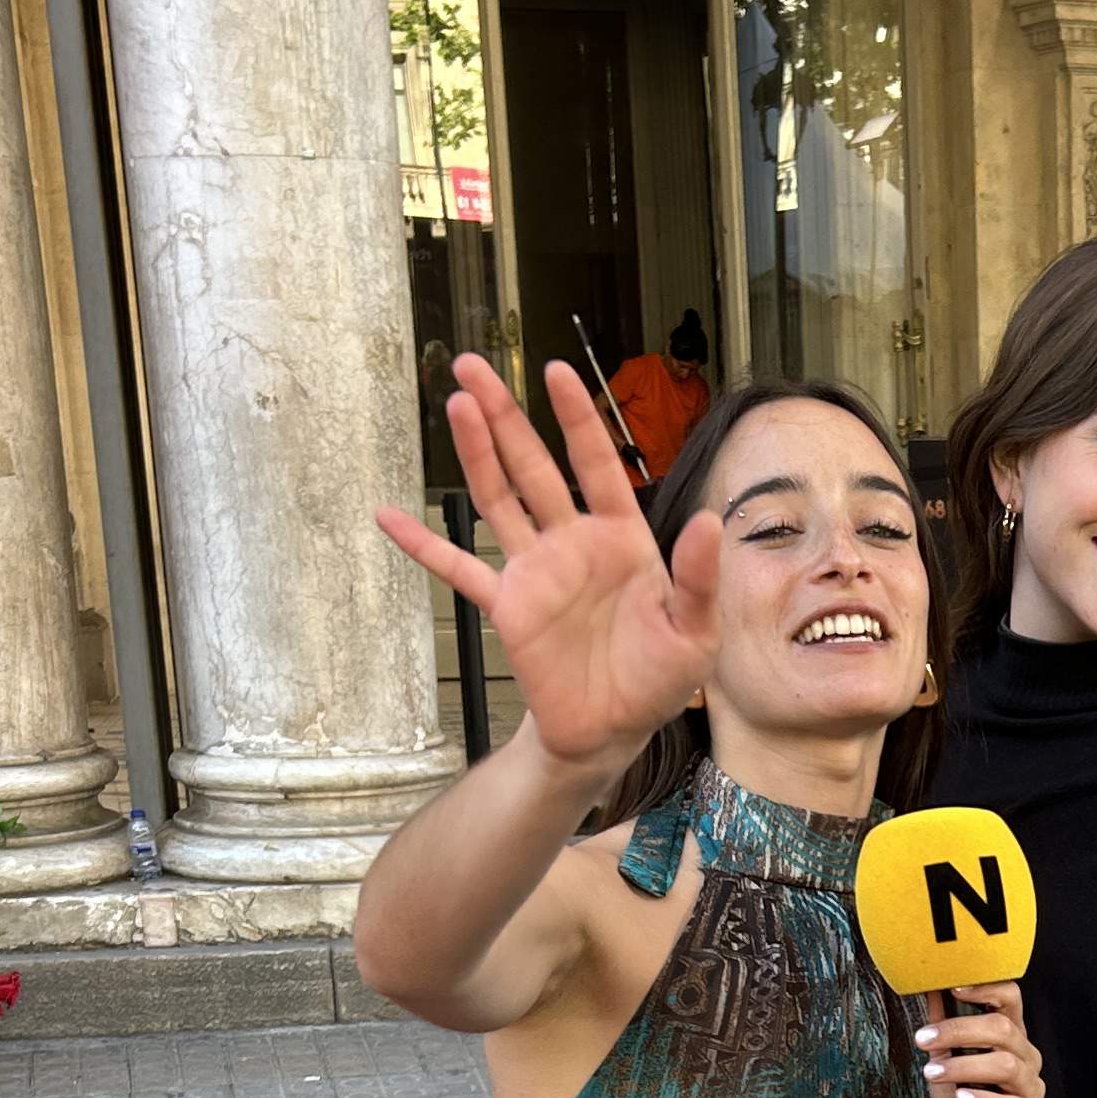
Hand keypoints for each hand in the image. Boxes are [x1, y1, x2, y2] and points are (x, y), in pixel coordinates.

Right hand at [376, 356, 721, 786]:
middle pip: (533, 466)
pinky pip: (457, 568)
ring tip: (456, 407)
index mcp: (621, 537)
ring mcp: (535, 570)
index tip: (555, 372)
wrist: (613, 730)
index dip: (576, 419)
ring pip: (498, 499)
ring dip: (475, 455)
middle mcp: (573, 542)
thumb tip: (708, 521)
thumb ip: (699, 578)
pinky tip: (389, 517)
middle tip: (475, 367)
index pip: (596, 465)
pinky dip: (423, 546)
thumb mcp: (695, 632)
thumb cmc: (659, 677)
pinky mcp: (506, 605)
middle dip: (506, 417)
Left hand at [915, 984, 1044, 1097]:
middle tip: (925, 1038)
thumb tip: (930, 989)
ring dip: (965, 1067)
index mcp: (1010, 1036)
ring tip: (934, 1073)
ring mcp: (1031, 1089)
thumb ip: (942, 1026)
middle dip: (959, 1031)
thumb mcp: (945, 1060)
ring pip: (1007, 1066)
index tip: (954, 988)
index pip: (1010, 999)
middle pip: (1003, 1029)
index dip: (987, 988)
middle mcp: (1026, 1057)